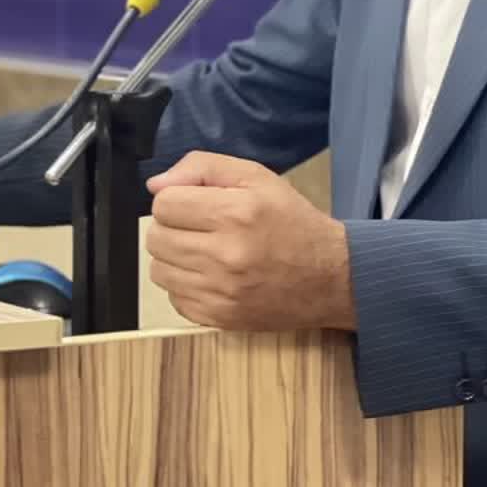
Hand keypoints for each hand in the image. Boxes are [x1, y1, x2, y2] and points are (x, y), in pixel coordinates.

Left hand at [144, 152, 356, 332]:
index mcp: (235, 213)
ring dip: (175, 257)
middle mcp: (225, 255)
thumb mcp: (257, 177)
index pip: (164, 204)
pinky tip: (211, 276)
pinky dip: (186, 286)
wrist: (331, 278)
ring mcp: (221, 293)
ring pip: (159, 270)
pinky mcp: (219, 319)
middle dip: (172, 227)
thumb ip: (203, 168)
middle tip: (201, 227)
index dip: (176, 199)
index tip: (197, 203)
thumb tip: (155, 186)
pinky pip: (174, 300)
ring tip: (205, 251)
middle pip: (156, 238)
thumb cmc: (292, 220)